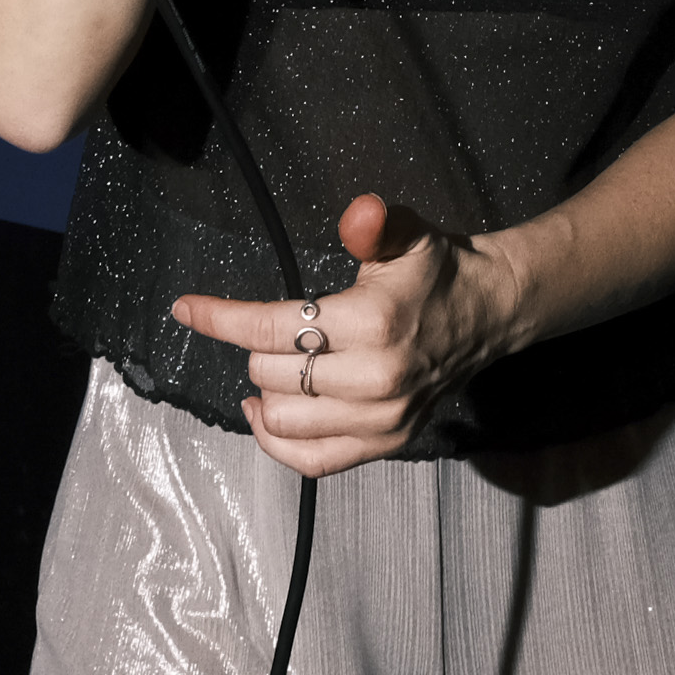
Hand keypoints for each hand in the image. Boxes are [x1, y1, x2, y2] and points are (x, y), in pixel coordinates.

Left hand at [173, 193, 522, 478]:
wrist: (488, 315)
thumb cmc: (437, 272)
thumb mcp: (407, 235)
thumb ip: (374, 224)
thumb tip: (358, 212)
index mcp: (374, 323)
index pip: (273, 327)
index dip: (221, 318)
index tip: (187, 309)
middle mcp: (375, 379)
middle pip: (271, 373)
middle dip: (255, 348)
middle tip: (266, 330)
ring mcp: (381, 419)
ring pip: (284, 421)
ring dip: (263, 393)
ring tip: (265, 368)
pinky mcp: (385, 444)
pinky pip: (312, 462)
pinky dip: (277, 444)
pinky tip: (263, 415)